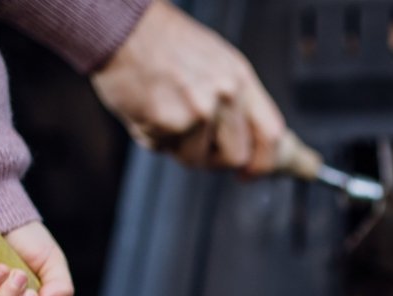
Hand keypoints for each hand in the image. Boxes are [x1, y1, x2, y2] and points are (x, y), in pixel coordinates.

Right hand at [91, 0, 284, 172]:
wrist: (121, 26)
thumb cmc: (163, 43)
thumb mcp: (215, 62)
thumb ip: (234, 101)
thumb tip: (247, 139)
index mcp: (240, 78)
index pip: (271, 134)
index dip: (263, 162)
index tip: (249, 172)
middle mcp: (225, 94)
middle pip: (236, 156)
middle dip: (213, 159)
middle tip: (193, 143)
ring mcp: (198, 110)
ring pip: (196, 159)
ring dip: (177, 146)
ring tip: (163, 111)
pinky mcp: (169, 121)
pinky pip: (163, 149)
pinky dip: (151, 136)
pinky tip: (144, 107)